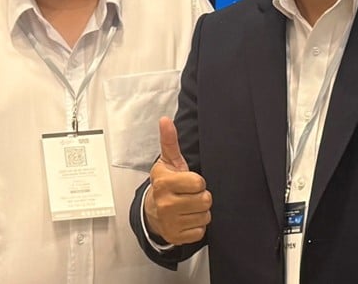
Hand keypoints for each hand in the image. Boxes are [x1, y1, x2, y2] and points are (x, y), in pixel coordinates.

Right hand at [144, 117, 210, 244]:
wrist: (152, 212)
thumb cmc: (166, 184)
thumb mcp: (168, 162)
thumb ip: (169, 141)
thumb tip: (165, 120)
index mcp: (164, 183)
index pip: (198, 183)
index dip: (198, 182)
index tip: (189, 182)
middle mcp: (165, 204)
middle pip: (205, 200)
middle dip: (201, 197)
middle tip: (190, 195)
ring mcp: (170, 222)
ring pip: (205, 216)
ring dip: (200, 212)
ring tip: (189, 207)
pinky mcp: (176, 237)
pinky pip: (200, 232)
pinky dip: (197, 226)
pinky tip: (187, 219)